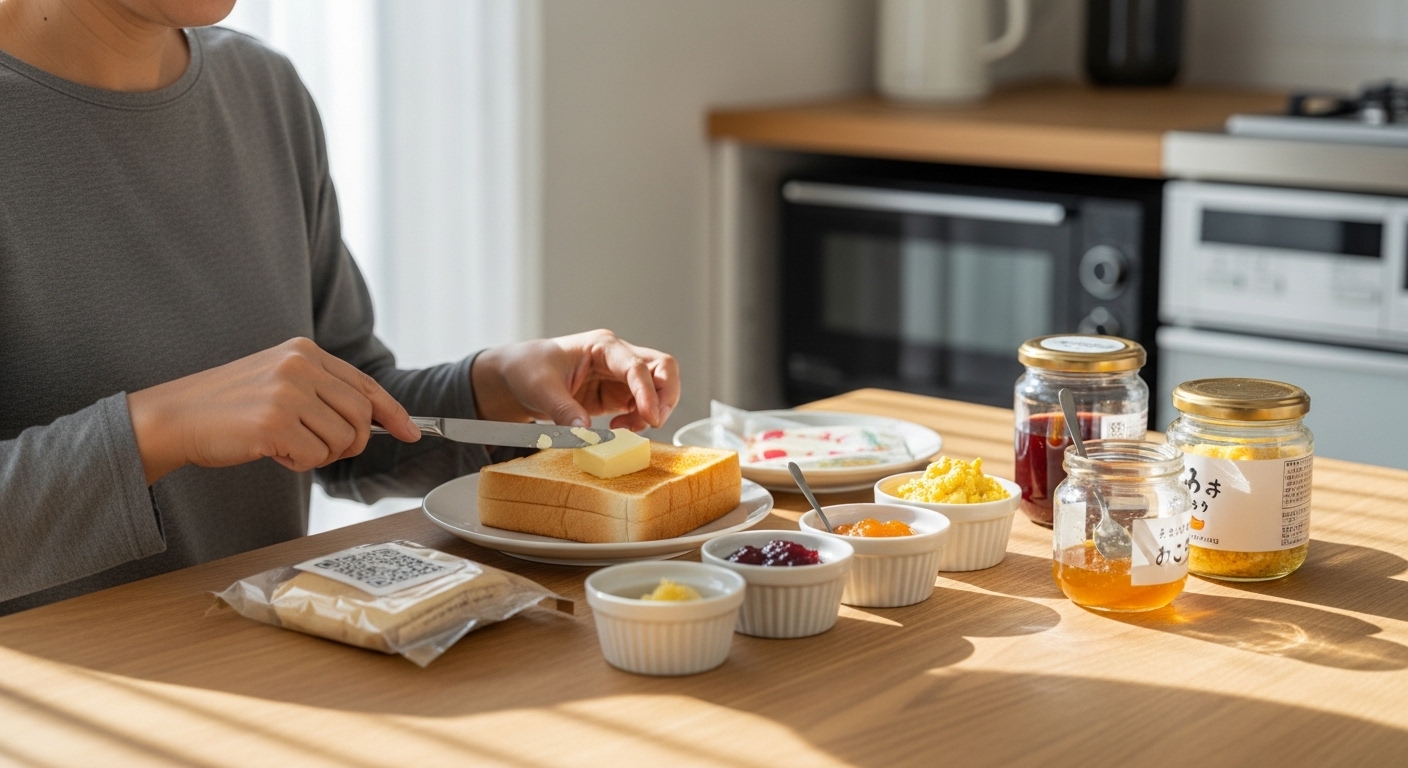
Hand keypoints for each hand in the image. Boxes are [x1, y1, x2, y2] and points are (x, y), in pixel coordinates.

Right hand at [126, 338, 420, 484]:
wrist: (174, 417)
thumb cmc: (228, 407)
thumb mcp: (279, 380)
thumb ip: (322, 390)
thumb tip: (372, 420)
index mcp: (304, 351)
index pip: (365, 384)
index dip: (392, 412)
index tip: (410, 432)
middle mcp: (300, 366)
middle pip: (361, 415)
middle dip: (351, 442)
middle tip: (320, 449)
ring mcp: (287, 392)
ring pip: (342, 439)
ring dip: (320, 455)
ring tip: (286, 444)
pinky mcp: (274, 422)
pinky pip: (315, 456)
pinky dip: (299, 463)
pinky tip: (272, 451)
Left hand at [471, 329, 679, 430]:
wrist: (518, 376)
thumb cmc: (529, 369)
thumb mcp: (541, 389)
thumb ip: (564, 411)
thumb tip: (586, 434)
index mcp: (602, 346)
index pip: (637, 365)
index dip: (648, 391)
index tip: (651, 417)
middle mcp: (617, 357)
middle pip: (662, 368)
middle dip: (666, 395)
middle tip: (655, 422)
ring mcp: (620, 376)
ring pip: (658, 389)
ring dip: (653, 412)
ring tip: (626, 430)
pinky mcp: (617, 395)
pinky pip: (642, 407)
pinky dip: (640, 421)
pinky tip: (620, 430)